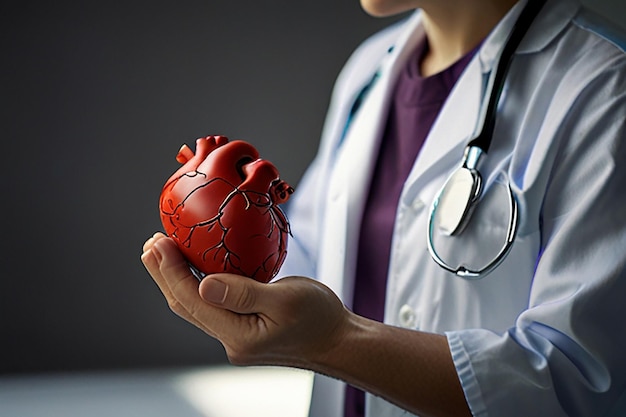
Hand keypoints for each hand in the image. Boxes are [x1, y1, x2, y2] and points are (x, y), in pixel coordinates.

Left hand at [141, 233, 348, 366]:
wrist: (338, 341)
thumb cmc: (320, 318)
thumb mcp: (286, 299)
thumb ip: (244, 292)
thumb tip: (203, 283)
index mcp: (238, 335)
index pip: (192, 299)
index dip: (170, 270)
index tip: (158, 242)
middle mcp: (231, 340)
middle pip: (186, 304)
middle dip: (164, 273)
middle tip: (150, 244)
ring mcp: (236, 336)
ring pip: (196, 305)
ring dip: (176, 278)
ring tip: (162, 254)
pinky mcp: (244, 329)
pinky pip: (211, 305)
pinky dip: (196, 284)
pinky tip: (194, 270)